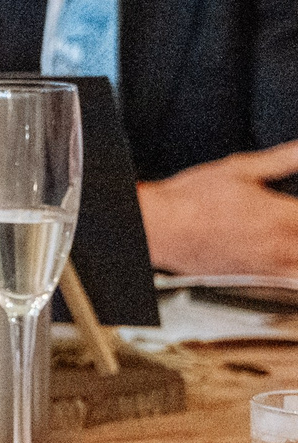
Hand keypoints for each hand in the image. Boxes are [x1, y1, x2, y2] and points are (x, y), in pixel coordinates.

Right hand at [138, 141, 297, 275]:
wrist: (158, 228)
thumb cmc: (190, 200)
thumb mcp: (239, 168)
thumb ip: (282, 159)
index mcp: (283, 217)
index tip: (295, 206)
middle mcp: (280, 247)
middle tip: (291, 222)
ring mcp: (267, 268)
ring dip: (297, 256)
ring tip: (289, 240)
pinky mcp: (251, 280)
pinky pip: (286, 283)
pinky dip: (289, 271)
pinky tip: (283, 259)